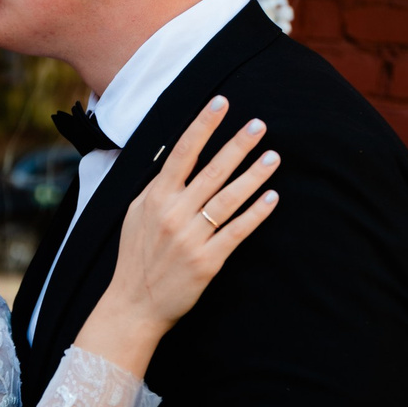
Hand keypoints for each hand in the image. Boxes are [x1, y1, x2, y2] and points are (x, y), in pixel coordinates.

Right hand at [80, 97, 278, 372]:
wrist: (133, 304)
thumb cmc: (135, 256)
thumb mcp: (136, 214)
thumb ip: (157, 188)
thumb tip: (174, 158)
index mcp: (155, 197)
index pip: (182, 151)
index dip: (203, 125)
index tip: (221, 102)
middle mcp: (173, 212)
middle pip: (212, 170)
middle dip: (237, 144)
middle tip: (259, 124)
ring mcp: (192, 237)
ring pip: (229, 198)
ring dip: (254, 175)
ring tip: (274, 155)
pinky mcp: (207, 261)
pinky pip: (237, 231)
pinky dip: (256, 213)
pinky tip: (272, 197)